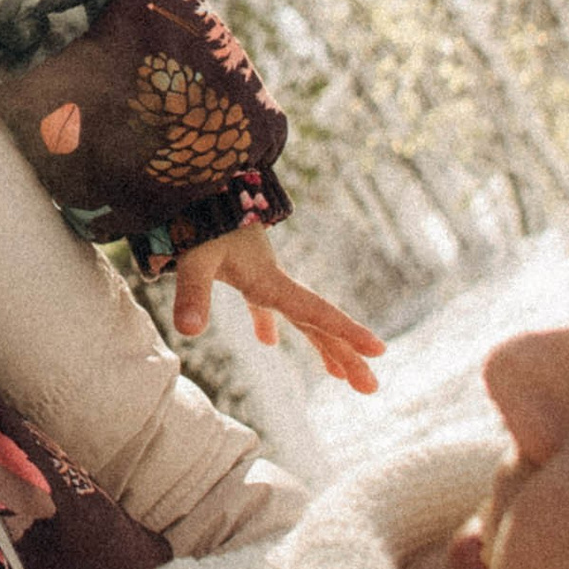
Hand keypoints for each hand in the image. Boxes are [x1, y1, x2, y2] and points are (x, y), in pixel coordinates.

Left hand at [172, 225, 384, 392]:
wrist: (197, 180)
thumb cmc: (198, 218)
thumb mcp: (194, 257)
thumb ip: (193, 293)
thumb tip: (189, 333)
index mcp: (270, 281)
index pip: (315, 312)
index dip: (346, 332)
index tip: (379, 351)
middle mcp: (275, 282)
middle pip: (318, 324)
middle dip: (346, 355)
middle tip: (371, 389)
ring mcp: (264, 278)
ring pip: (301, 318)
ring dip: (321, 345)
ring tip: (340, 376)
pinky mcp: (246, 274)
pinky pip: (269, 306)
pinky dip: (270, 323)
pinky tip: (268, 342)